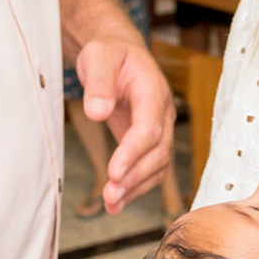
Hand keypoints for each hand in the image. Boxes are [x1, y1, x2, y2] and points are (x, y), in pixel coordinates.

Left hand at [77, 34, 174, 211]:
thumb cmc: (108, 54)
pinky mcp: (147, 141)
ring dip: (136, 187)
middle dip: (135, 176)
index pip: (150, 126)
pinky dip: (135, 188)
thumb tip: (97, 112)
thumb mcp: (98, 57)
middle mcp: (161, 112)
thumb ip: (98, 83)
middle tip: (110, 194)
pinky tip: (115, 204)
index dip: (134, 151)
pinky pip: (149, 169)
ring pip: (157, 165)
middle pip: (158, 151)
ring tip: (111, 203)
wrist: (118, 54)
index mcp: (152, 90)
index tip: (115, 171)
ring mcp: (158, 128)